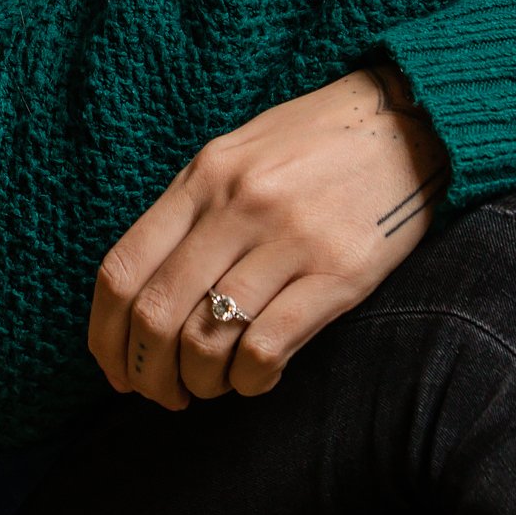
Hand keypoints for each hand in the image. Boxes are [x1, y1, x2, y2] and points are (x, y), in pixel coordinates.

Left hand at [88, 67, 448, 408]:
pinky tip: (256, 379)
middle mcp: (239, 205)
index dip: (106, 336)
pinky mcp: (340, 272)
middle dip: (148, 374)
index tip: (116, 370)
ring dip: (199, 383)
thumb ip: (193, 211)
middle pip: (157, 314)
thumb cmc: (318, 144)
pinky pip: (268, 347)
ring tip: (211, 387)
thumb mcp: (240, 155)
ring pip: (209, 340)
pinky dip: (249, 381)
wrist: (410, 119)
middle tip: (163, 394)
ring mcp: (290, 238)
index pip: (123, 269)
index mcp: (205, 175)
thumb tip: (144, 294)